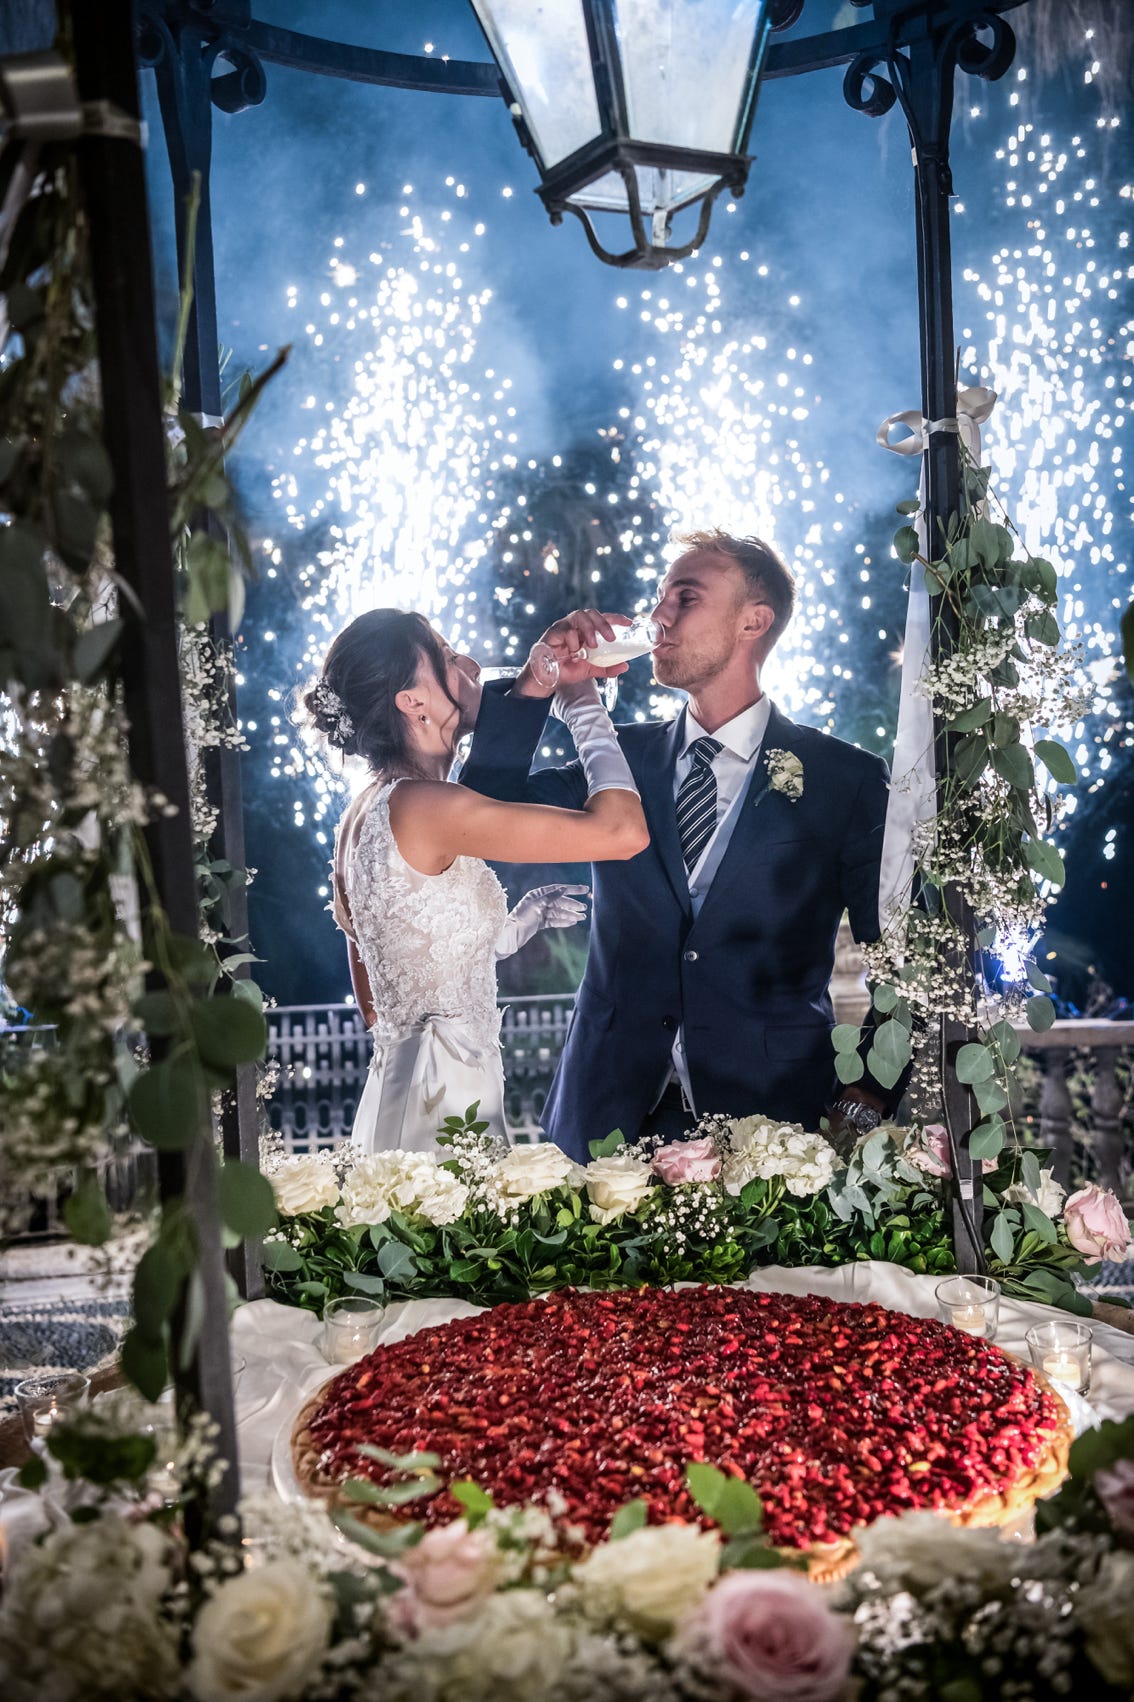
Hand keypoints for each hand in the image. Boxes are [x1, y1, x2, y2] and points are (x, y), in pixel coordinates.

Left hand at [495, 884, 589, 957]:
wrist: (510, 935)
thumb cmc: (520, 918)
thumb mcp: (536, 905)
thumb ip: (551, 897)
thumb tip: (563, 888)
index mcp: (537, 894)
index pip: (558, 889)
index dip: (572, 889)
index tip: (585, 889)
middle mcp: (539, 902)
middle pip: (560, 901)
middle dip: (572, 905)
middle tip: (584, 908)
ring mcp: (540, 913)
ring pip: (558, 912)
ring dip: (570, 914)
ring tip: (582, 918)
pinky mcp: (539, 923)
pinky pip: (554, 921)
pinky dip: (563, 921)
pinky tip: (572, 922)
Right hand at [513, 609, 630, 694]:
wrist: (546, 679)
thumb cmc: (566, 670)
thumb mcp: (590, 670)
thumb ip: (607, 668)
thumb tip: (625, 666)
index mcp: (585, 631)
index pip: (602, 618)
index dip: (615, 618)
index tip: (629, 623)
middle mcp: (574, 625)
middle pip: (591, 613)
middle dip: (603, 623)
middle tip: (611, 638)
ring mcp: (563, 626)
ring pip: (579, 616)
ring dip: (589, 629)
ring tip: (592, 646)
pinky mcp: (552, 632)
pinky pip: (565, 629)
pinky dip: (573, 641)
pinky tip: (572, 653)